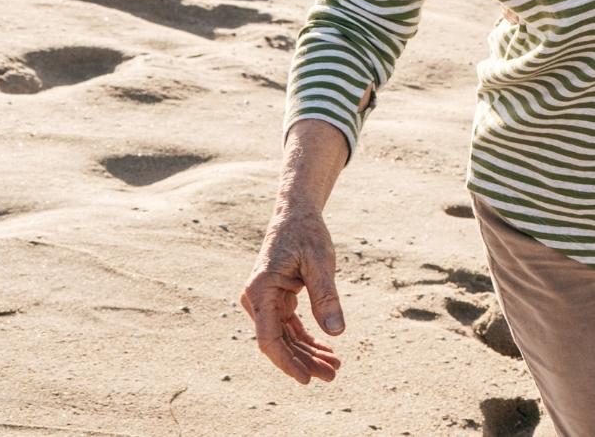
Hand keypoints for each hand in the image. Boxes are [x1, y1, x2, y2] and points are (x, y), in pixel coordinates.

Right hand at [238, 207, 344, 383]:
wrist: (296, 214)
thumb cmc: (306, 234)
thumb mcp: (321, 262)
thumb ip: (326, 296)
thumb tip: (337, 332)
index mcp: (260, 291)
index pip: (269, 338)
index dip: (287, 362)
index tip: (306, 379)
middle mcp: (257, 299)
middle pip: (279, 342)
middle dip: (304, 362)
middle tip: (332, 376)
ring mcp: (265, 301)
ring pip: (285, 337)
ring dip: (308, 353)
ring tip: (334, 367)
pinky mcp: (276, 299)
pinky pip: (290, 326)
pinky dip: (307, 339)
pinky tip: (326, 350)